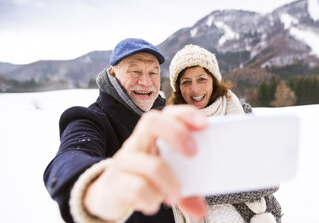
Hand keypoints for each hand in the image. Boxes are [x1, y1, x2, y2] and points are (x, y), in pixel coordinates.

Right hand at [84, 105, 207, 220]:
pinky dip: (152, 199)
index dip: (186, 114)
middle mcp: (137, 142)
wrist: (109, 195)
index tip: (205, 125)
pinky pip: (138, 188)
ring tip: (175, 195)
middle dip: (177, 134)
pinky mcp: (116, 182)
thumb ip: (186, 191)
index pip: (167, 113)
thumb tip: (201, 210)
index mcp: (153, 136)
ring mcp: (125, 161)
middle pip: (152, 122)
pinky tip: (153, 203)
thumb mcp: (166, 179)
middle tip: (194, 154)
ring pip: (150, 163)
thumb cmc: (142, 178)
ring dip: (170, 182)